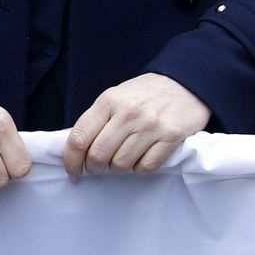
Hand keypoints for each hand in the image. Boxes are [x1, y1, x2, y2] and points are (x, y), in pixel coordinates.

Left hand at [64, 73, 209, 177]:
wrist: (184, 84)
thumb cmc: (144, 94)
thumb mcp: (115, 97)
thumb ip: (98, 120)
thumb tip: (77, 150)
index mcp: (108, 101)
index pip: (79, 137)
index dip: (71, 160)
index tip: (73, 171)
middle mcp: (128, 113)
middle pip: (98, 155)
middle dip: (94, 168)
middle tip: (97, 168)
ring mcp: (150, 126)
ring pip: (121, 164)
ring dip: (118, 168)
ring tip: (122, 159)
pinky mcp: (171, 137)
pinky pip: (146, 167)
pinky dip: (140, 169)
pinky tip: (141, 158)